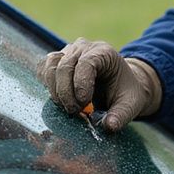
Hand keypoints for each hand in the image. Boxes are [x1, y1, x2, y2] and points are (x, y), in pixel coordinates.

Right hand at [36, 39, 161, 131]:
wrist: (118, 84)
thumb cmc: (124, 92)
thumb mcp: (130, 105)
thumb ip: (121, 115)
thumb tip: (109, 126)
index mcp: (104, 52)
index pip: (87, 62)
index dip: (81, 83)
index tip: (83, 103)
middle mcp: (83, 47)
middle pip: (65, 65)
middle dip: (66, 92)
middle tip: (74, 111)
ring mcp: (68, 52)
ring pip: (51, 65)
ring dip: (55, 90)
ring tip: (67, 106)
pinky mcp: (57, 60)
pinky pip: (44, 68)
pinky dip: (47, 84)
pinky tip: (59, 98)